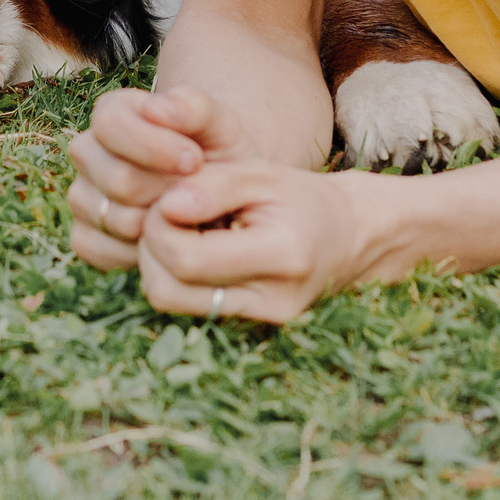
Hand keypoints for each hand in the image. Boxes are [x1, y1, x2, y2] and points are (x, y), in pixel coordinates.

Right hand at [65, 86, 254, 271]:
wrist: (221, 196)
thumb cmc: (219, 154)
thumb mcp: (221, 125)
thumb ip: (194, 107)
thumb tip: (153, 108)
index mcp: (112, 113)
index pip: (110, 124)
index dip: (154, 146)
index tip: (195, 161)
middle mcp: (87, 151)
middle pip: (116, 178)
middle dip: (166, 191)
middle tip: (195, 193)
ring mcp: (81, 195)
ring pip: (113, 218)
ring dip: (159, 223)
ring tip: (186, 215)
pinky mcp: (83, 235)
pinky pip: (101, 249)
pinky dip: (140, 252)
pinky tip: (167, 239)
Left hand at [135, 160, 368, 324]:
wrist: (348, 236)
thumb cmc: (301, 197)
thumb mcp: (261, 173)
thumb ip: (211, 185)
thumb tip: (164, 207)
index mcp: (281, 256)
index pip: (187, 259)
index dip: (160, 226)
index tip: (168, 197)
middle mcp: (271, 301)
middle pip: (167, 291)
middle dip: (151, 246)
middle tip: (164, 213)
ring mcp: (261, 320)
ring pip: (169, 302)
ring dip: (157, 263)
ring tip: (178, 229)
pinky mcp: (249, 325)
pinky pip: (186, 304)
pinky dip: (175, 275)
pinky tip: (193, 247)